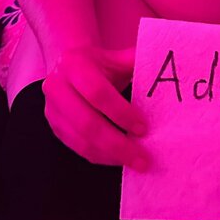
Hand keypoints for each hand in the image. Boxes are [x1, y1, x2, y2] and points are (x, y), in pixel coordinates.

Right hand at [42, 44, 150, 169]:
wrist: (70, 65)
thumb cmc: (100, 63)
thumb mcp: (116, 57)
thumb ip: (137, 61)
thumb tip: (167, 65)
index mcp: (74, 65)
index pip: (97, 93)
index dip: (121, 113)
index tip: (143, 128)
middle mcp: (57, 87)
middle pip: (87, 123)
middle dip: (116, 144)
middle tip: (141, 158)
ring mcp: (52, 110)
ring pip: (80, 140)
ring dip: (109, 155)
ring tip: (134, 162)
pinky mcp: (54, 127)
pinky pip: (77, 148)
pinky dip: (100, 157)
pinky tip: (118, 160)